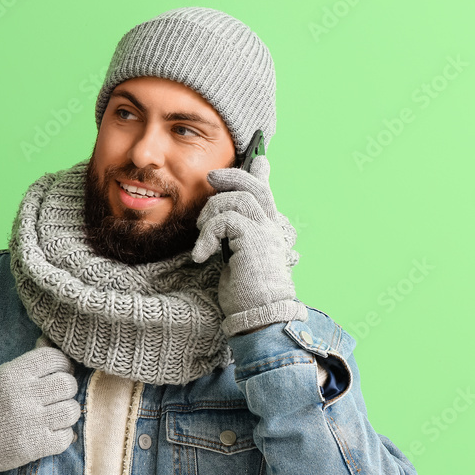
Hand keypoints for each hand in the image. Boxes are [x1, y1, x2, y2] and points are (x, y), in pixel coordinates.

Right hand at [0, 345, 79, 474]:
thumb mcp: (0, 375)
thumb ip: (28, 362)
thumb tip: (51, 341)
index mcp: (13, 374)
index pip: (55, 358)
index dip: (61, 365)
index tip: (55, 373)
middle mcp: (23, 396)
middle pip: (67, 384)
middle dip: (65, 389)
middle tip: (54, 396)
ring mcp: (30, 422)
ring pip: (71, 410)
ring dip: (66, 412)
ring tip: (53, 415)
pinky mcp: (34, 446)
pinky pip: (66, 437)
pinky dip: (62, 435)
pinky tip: (50, 432)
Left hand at [191, 154, 307, 336]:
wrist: (260, 315)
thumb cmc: (247, 294)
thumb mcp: (237, 258)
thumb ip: (233, 238)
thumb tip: (220, 223)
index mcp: (268, 231)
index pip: (267, 194)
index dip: (260, 173)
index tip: (259, 159)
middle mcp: (271, 227)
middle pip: (255, 186)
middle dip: (232, 176)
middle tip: (212, 177)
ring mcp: (265, 232)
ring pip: (237, 198)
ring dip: (212, 212)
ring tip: (202, 234)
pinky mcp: (254, 239)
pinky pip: (225, 219)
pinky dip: (207, 234)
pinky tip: (202, 255)